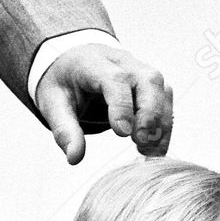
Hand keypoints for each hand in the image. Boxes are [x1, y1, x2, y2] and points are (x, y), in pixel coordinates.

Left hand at [36, 44, 172, 164]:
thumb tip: (74, 158)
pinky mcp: (150, 85)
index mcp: (94, 63)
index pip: (115, 78)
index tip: (122, 134)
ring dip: (161, 124)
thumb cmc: (65, 83)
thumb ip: (64, 130)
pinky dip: (164, 127)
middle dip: (149, 113)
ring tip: (149, 152)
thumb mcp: (53, 104)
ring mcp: (140, 71)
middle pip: (148, 80)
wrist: (74, 62)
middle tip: (141, 143)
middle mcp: (123, 62)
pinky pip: (166, 102)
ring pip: (162, 90)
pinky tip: (155, 148)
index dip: (122, 105)